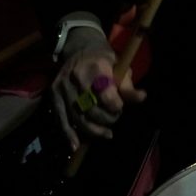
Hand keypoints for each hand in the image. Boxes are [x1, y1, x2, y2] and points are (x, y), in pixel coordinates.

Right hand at [52, 27, 144, 148]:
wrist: (79, 49)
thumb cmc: (104, 59)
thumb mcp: (119, 66)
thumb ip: (127, 85)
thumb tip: (141, 98)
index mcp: (95, 67)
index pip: (105, 93)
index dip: (114, 105)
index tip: (120, 108)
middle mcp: (76, 78)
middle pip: (90, 108)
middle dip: (105, 119)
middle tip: (114, 120)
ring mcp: (62, 88)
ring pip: (76, 116)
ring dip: (92, 130)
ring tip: (106, 135)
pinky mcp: (53, 96)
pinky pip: (61, 119)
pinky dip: (68, 134)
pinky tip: (76, 146)